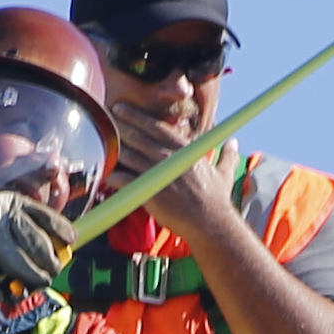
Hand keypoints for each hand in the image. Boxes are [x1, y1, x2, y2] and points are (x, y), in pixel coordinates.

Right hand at [0, 191, 70, 301]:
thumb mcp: (15, 216)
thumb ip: (38, 227)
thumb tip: (69, 243)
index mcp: (13, 204)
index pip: (43, 216)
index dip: (60, 228)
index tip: (72, 240)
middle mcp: (0, 217)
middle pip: (35, 242)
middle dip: (50, 262)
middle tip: (53, 272)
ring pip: (18, 263)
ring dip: (32, 278)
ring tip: (38, 284)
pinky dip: (4, 292)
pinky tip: (9, 294)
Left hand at [110, 105, 242, 235]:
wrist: (211, 224)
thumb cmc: (217, 200)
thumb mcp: (224, 174)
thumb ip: (227, 156)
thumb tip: (234, 143)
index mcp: (185, 150)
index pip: (156, 127)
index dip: (137, 116)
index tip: (122, 109)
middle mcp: (170, 158)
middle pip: (139, 136)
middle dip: (119, 125)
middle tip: (103, 117)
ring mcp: (158, 175)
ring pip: (129, 156)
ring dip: (113, 148)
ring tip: (99, 141)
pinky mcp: (150, 193)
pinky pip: (125, 180)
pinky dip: (113, 175)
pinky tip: (103, 172)